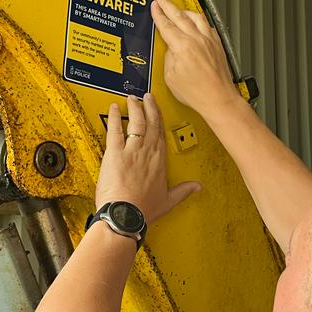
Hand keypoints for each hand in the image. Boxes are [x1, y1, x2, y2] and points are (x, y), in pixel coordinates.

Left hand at [95, 94, 199, 223]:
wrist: (125, 215)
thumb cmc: (144, 210)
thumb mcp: (168, 201)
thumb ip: (183, 191)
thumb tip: (197, 188)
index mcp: (160, 162)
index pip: (161, 134)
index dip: (159, 119)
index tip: (158, 111)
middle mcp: (148, 153)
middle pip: (150, 123)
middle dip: (149, 107)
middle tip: (147, 97)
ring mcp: (131, 151)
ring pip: (136, 123)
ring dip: (135, 108)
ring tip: (132, 98)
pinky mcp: (115, 153)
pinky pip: (115, 130)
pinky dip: (115, 117)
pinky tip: (114, 109)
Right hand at [151, 0, 239, 119]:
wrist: (218, 99)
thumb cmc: (197, 93)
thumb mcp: (171, 77)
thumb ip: (169, 58)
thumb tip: (171, 48)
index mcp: (183, 47)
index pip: (167, 25)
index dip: (158, 14)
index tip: (154, 6)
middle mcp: (198, 40)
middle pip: (180, 16)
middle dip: (168, 5)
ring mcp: (209, 41)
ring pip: (196, 17)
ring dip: (185, 10)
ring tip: (178, 8)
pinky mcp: (218, 45)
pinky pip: (207, 26)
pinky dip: (199, 21)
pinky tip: (196, 22)